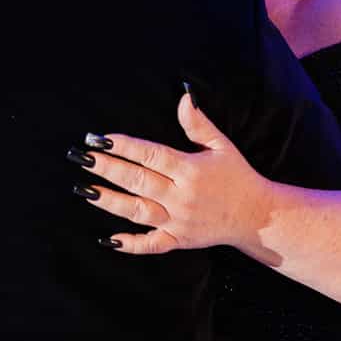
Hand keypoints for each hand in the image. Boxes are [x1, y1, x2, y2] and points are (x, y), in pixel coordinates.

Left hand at [72, 89, 274, 255]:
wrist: (258, 216)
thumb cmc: (237, 176)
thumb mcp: (221, 146)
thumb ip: (198, 123)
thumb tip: (184, 96)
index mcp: (190, 169)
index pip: (151, 155)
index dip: (124, 146)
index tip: (101, 138)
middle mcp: (182, 196)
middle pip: (138, 180)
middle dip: (107, 168)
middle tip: (82, 157)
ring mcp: (179, 220)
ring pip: (138, 211)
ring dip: (109, 201)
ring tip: (85, 190)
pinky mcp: (179, 240)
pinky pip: (152, 244)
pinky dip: (130, 244)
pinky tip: (108, 239)